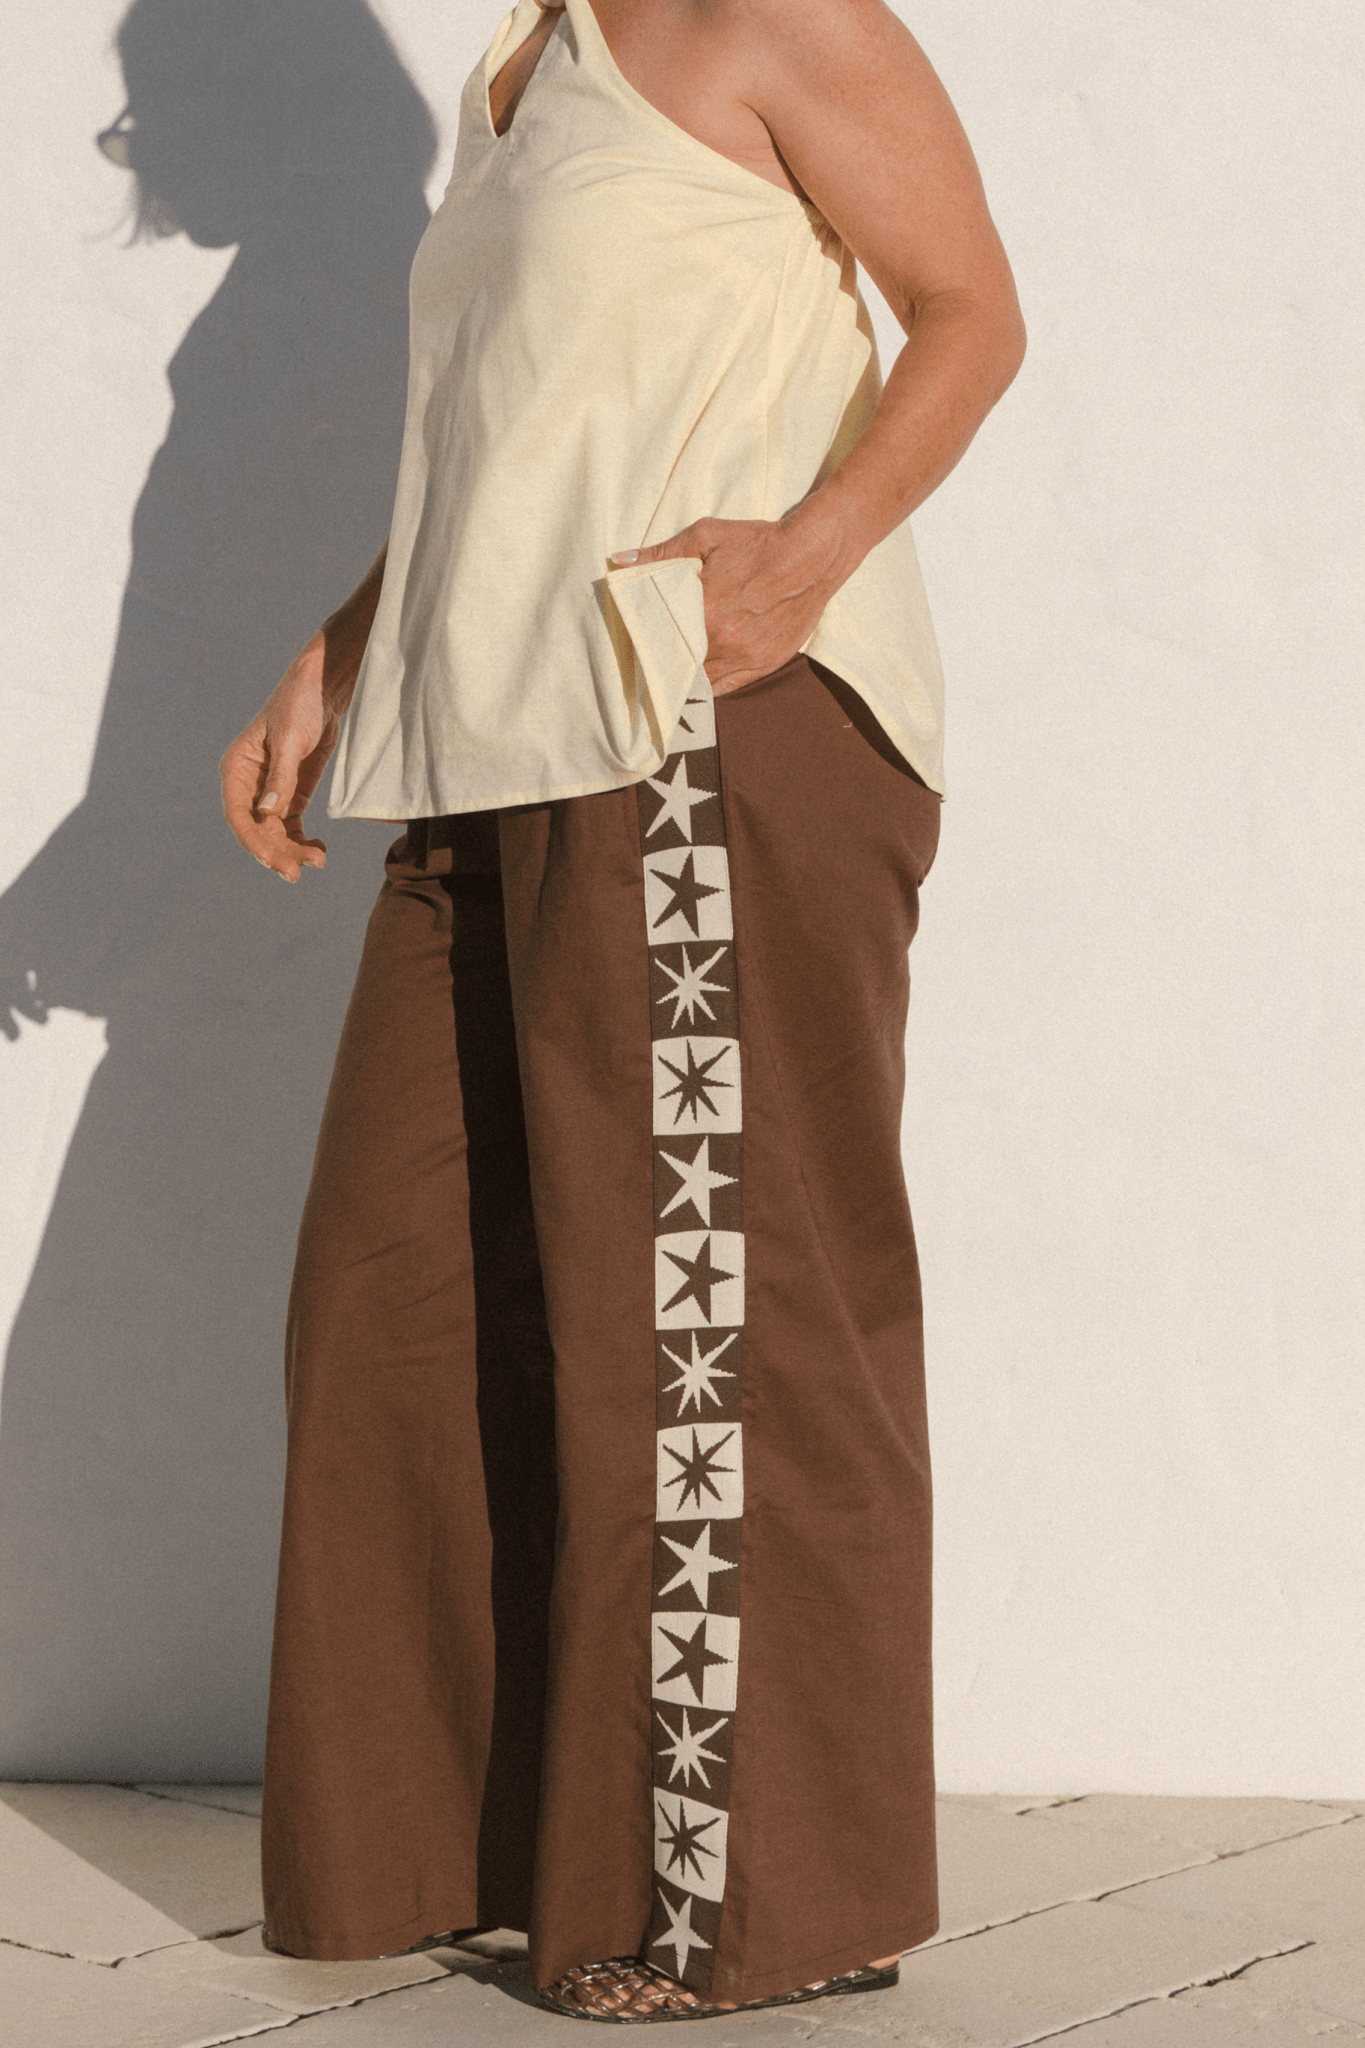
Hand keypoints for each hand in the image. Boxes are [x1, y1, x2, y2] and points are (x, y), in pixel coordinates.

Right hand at [219, 635, 339, 882]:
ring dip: (293, 850)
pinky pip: (291, 826)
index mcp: (236, 769)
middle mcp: (248, 784)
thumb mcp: (290, 740)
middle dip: (277, 852)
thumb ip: (280, 777)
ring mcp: (269, 791)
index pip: (238, 816)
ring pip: (275, 832)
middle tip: (300, 872)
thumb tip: (267, 813)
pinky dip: (303, 840)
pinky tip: (319, 849)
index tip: (275, 862)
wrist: (322, 690)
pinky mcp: (290, 793)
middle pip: (257, 830)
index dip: (254, 842)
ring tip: (319, 860)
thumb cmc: (299, 706)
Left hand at [612, 510, 846, 695]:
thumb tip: (620, 561)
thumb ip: (661, 554)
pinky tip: (696, 684)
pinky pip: (727, 689)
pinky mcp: (765, 664)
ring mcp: (747, 657)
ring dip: (685, 681)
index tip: (631, 649)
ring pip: (702, 683)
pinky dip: (710, 688)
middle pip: (680, 665)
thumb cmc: (758, 542)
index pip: (661, 640)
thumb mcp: (706, 536)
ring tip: (667, 680)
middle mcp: (725, 641)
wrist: (813, 555)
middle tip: (644, 668)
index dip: (644, 647)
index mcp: (706, 611)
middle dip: (662, 665)